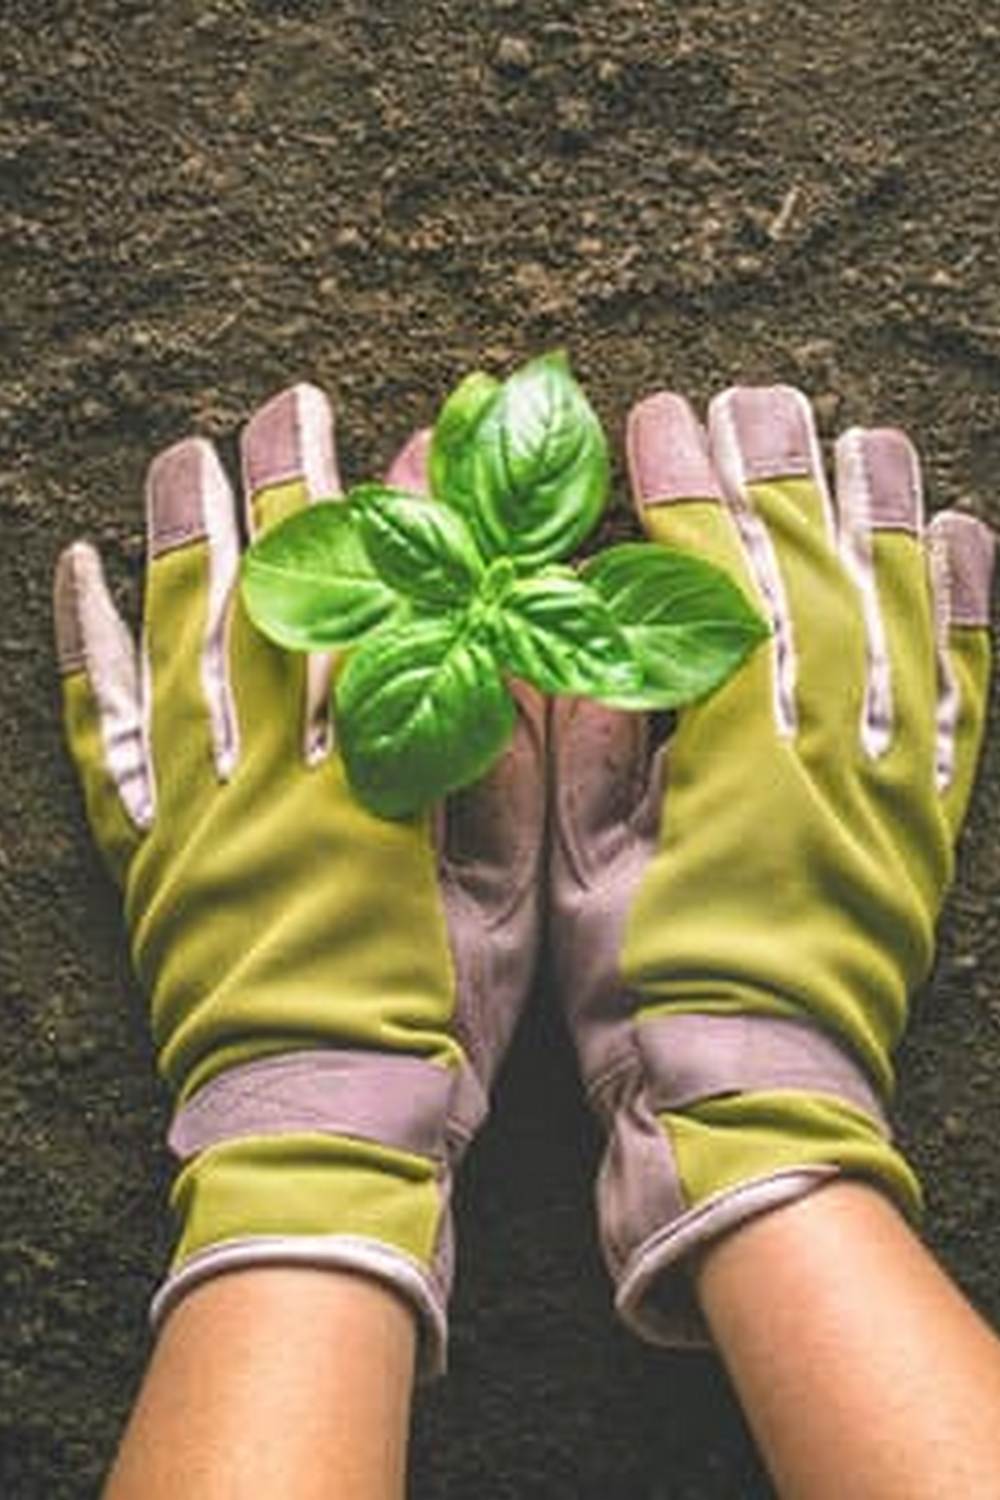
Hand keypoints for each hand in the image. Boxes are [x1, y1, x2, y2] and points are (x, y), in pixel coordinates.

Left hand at [54, 383, 545, 1376]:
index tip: (417, 451)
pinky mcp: (141, 848)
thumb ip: (507, 769)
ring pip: (184, 644)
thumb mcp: (503, 893)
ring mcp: (195, 806)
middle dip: (289, 499)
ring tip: (187, 453)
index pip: (391, 621)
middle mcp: (275, 771)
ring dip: (186, 541)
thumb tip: (512, 652)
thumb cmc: (433, 1011)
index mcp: (376, 778)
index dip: (406, 531)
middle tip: (292, 407)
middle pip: (280, 609)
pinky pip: (98, 733)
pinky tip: (77, 574)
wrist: (318, 1117)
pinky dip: (86, 648)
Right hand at [548, 384, 994, 1341]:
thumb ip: (590, 735)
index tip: (655, 425)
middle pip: (802, 578)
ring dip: (877, 515)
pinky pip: (965, 693)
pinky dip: (972, 610)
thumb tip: (588, 625)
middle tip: (753, 396)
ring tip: (862, 435)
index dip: (677, 497)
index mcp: (718, 750)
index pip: (700, 586)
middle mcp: (817, 746)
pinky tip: (964, 536)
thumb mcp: (579, 858)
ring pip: (894, 615)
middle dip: (773, 474)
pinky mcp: (930, 814)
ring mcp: (888, 777)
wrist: (744, 1089)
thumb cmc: (638, 980)